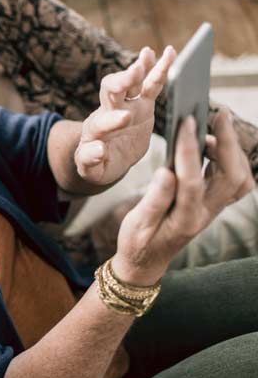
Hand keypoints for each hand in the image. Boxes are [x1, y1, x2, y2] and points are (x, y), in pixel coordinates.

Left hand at [75, 46, 175, 185]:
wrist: (107, 158)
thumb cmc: (97, 165)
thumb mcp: (91, 169)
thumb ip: (90, 160)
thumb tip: (99, 149)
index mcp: (95, 131)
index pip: (101, 123)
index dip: (111, 120)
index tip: (124, 118)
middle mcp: (109, 112)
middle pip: (110, 91)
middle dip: (122, 82)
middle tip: (133, 74)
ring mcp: (126, 105)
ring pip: (130, 82)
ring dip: (139, 69)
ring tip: (148, 54)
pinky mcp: (142, 105)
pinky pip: (150, 84)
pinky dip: (158, 69)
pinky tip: (169, 53)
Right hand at [112, 110, 253, 284]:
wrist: (146, 262)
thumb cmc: (138, 242)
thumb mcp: (137, 223)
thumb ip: (154, 199)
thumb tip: (167, 171)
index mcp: (184, 219)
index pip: (192, 180)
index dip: (189, 150)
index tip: (186, 123)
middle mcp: (206, 214)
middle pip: (232, 177)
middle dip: (228, 144)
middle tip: (217, 115)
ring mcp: (213, 210)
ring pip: (240, 179)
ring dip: (233, 151)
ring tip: (213, 129)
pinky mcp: (213, 204)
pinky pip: (234, 180)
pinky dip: (230, 159)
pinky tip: (210, 145)